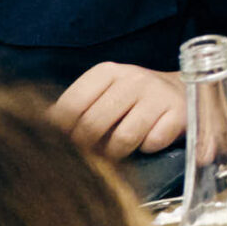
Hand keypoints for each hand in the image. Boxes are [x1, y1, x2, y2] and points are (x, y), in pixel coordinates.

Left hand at [50, 63, 186, 156]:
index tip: (67, 142)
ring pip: (123, 138)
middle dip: (89, 148)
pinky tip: (149, 139)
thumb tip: (42, 124)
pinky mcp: (179, 112)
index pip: (70, 106)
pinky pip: (152, 142)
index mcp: (106, 72)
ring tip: (119, 150)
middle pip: (93, 125)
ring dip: (118, 153)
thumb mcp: (104, 93)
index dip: (63, 132)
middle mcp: (132, 78)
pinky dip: (147, 147)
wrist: (183, 90)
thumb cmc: (133, 99)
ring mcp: (158, 94)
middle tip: (93, 153)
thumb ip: (77, 106)